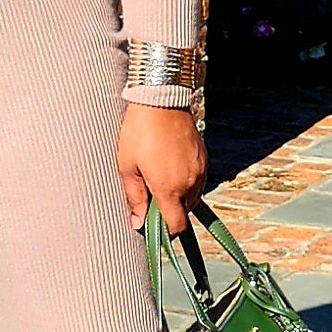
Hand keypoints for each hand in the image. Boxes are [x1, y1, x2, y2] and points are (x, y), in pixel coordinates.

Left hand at [116, 104, 205, 235]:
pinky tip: (170, 168)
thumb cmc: (139, 132)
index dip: (165, 232)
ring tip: (158, 178)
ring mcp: (200, 170)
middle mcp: (190, 183)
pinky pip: (197, 181)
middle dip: (168, 211)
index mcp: (169, 188)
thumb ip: (134, 198)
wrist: (161, 99)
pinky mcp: (204, 159)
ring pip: (192, 197)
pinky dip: (185, 183)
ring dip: (178, 197)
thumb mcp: (127, 167)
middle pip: (184, 213)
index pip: (176, 226)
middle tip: (150, 196)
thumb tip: (137, 223)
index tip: (152, 225)